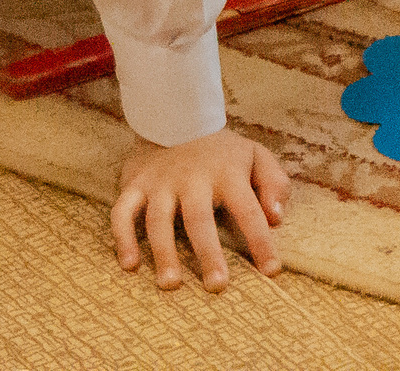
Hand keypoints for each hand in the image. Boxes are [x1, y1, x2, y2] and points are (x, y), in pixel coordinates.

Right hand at [112, 128, 289, 290]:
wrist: (175, 114)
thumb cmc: (222, 150)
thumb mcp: (256, 156)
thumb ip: (274, 183)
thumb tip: (277, 218)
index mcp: (227, 174)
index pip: (248, 210)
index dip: (261, 241)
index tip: (271, 270)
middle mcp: (192, 180)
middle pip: (200, 220)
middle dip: (209, 254)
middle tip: (217, 286)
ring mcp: (160, 183)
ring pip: (159, 220)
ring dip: (163, 253)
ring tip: (170, 285)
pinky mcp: (134, 185)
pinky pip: (122, 212)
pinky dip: (122, 238)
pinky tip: (129, 265)